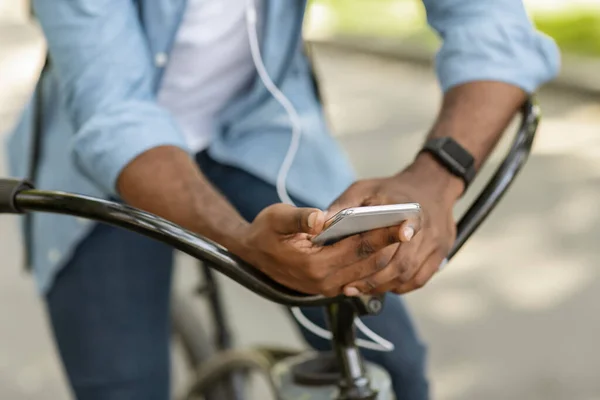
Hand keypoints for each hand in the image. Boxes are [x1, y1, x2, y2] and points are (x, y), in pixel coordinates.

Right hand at [234, 203, 413, 295]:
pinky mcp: (328, 287)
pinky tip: (383, 247)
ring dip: (385, 255)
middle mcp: (324, 281)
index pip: (358, 248)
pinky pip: (358, 277)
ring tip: (402, 234)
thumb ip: (299, 218)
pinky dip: (372, 263)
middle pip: (368, 263)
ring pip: (367, 272)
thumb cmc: (264, 232)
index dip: (382, 234)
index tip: (403, 222)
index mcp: (314, 265)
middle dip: (390, 244)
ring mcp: (327, 287)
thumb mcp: (277, 218)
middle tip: (411, 225)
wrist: (250, 254)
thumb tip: (319, 219)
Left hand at [327, 153, 462, 294]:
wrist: (431, 186)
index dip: (391, 244)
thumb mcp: (365, 188)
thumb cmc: (391, 190)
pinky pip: (418, 280)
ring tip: (359, 290)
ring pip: (409, 275)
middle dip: (373, 278)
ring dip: (383, 286)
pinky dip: (398, 287)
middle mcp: (428, 228)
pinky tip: (379, 287)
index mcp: (410, 208)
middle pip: (402, 262)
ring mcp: (437, 244)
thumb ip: (344, 204)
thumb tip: (320, 222)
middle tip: (349, 287)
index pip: (405, 229)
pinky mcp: (440, 255)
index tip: (374, 256)